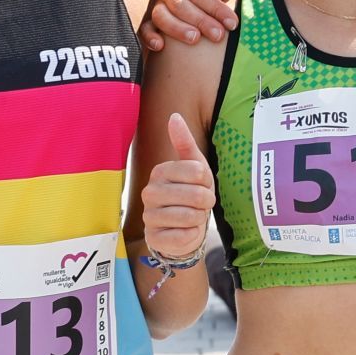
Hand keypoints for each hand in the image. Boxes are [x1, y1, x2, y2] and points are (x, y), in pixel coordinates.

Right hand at [141, 114, 214, 259]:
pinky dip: (192, 235)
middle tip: (201, 204)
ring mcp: (149, 216)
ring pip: (190, 216)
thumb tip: (174, 116)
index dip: (207, 181)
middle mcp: (149, 192)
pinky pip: (184, 236)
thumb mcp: (195, 167)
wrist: (183, 228)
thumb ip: (184, 142)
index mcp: (159, 171)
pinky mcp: (154, 238)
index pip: (197, 171)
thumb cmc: (191, 194)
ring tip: (194, 216)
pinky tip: (186, 232)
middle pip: (196, 195)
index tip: (201, 184)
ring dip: (200, 218)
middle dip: (207, 201)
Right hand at [142, 0, 245, 51]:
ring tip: (195, 40)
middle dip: (200, 20)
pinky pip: (144, 28)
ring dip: (177, 29)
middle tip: (218, 35)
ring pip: (161, 15)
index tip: (232, 23)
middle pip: (179, 4)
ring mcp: (157, 3)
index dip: (215, 7)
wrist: (216, 6)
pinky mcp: (150, 21)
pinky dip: (149, 36)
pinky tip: (160, 46)